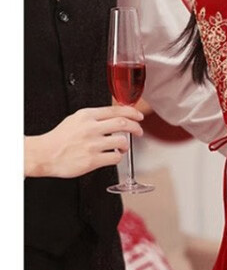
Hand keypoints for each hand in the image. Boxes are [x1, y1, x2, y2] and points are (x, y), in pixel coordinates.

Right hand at [25, 106, 143, 178]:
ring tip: (121, 147)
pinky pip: (115, 157)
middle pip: (123, 123)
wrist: (45, 154)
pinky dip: (117, 157)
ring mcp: (92, 144)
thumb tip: (114, 116)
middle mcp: (91, 128)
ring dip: (125, 145)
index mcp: (87, 115)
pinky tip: (112, 156)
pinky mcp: (92, 160)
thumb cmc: (59, 138)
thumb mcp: (75, 119)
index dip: (132, 113)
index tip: (139, 116)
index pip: (116, 110)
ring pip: (122, 141)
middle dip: (136, 127)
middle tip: (139, 132)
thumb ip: (94, 117)